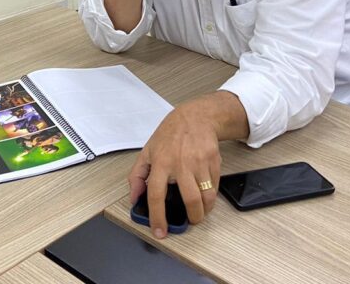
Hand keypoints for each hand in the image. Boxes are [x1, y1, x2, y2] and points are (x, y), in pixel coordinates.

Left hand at [128, 92, 248, 238]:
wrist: (195, 117)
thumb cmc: (169, 135)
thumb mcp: (147, 151)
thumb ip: (136, 176)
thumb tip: (134, 198)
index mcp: (161, 162)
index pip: (156, 195)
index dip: (157, 216)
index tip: (160, 231)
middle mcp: (181, 163)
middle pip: (190, 200)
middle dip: (192, 218)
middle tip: (190, 222)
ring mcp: (200, 163)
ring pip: (207, 196)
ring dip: (204, 210)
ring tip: (199, 212)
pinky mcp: (214, 162)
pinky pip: (215, 187)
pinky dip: (211, 196)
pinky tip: (205, 195)